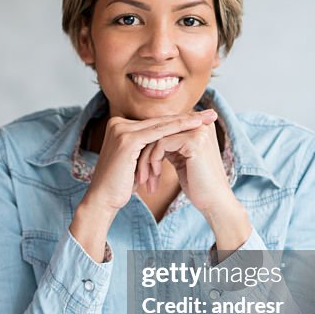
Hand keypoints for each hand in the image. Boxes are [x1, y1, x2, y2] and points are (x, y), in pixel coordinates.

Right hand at [70, 111, 217, 261]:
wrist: (103, 200)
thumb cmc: (120, 185)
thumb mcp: (136, 162)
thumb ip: (146, 148)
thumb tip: (165, 145)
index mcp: (120, 127)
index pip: (156, 123)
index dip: (179, 121)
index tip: (201, 118)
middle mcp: (118, 124)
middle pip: (160, 121)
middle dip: (187, 118)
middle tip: (211, 114)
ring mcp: (121, 130)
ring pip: (161, 125)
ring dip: (187, 121)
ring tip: (207, 118)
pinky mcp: (127, 140)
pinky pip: (158, 133)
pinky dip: (177, 129)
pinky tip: (193, 126)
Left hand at [136, 121, 229, 213]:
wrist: (214, 202)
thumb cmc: (197, 185)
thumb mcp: (181, 160)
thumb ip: (171, 145)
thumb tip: (147, 137)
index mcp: (198, 126)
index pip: (164, 129)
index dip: (148, 148)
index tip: (139, 167)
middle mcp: (200, 124)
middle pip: (159, 132)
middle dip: (144, 154)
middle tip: (138, 175)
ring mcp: (198, 131)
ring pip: (157, 138)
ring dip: (146, 161)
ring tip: (144, 180)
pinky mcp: (194, 141)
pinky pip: (161, 145)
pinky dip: (153, 161)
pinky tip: (155, 177)